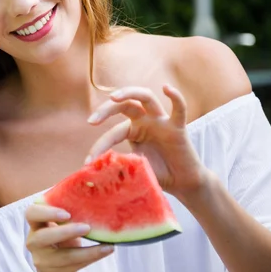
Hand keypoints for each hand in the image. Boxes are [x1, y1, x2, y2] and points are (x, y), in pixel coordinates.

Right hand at [25, 204, 114, 271]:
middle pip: (43, 237)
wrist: (58, 261)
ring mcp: (41, 259)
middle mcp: (34, 241)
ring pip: (62, 257)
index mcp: (36, 223)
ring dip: (86, 251)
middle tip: (87, 227)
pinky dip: (91, 258)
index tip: (66, 213)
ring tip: (107, 245)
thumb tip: (93, 182)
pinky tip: (106, 250)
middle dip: (65, 232)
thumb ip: (69, 208)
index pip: (31, 213)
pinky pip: (72, 267)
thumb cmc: (62, 233)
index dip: (46, 212)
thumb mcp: (62, 222)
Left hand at [86, 85, 209, 198]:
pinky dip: (175, 97)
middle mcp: (145, 121)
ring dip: (129, 93)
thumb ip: (120, 166)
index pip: (113, 132)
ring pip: (146, 97)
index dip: (100, 146)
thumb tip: (96, 172)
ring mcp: (161, 121)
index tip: (88, 162)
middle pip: (125, 105)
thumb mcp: (134, 169)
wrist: (182, 183)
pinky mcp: (178, 127)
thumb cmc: (158, 173)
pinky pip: (179, 108)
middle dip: (106, 109)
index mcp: (133, 130)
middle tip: (92, 121)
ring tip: (114, 97)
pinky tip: (166, 88)